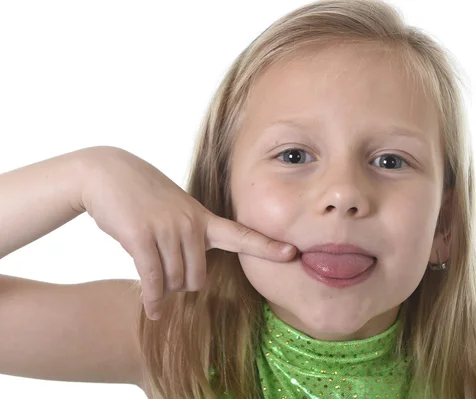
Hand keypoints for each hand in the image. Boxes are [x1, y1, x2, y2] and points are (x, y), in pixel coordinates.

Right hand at [78, 146, 295, 318]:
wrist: (108, 173)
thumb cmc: (144, 196)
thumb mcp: (177, 209)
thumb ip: (192, 236)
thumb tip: (191, 278)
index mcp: (203, 218)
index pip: (241, 234)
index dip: (266, 246)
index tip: (292, 253)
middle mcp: (191, 224)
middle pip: (198, 279)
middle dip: (183, 286)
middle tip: (168, 280)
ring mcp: (168, 229)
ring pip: (176, 281)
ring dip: (164, 290)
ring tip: (153, 280)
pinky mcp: (143, 237)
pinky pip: (154, 281)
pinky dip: (153, 299)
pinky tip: (151, 309)